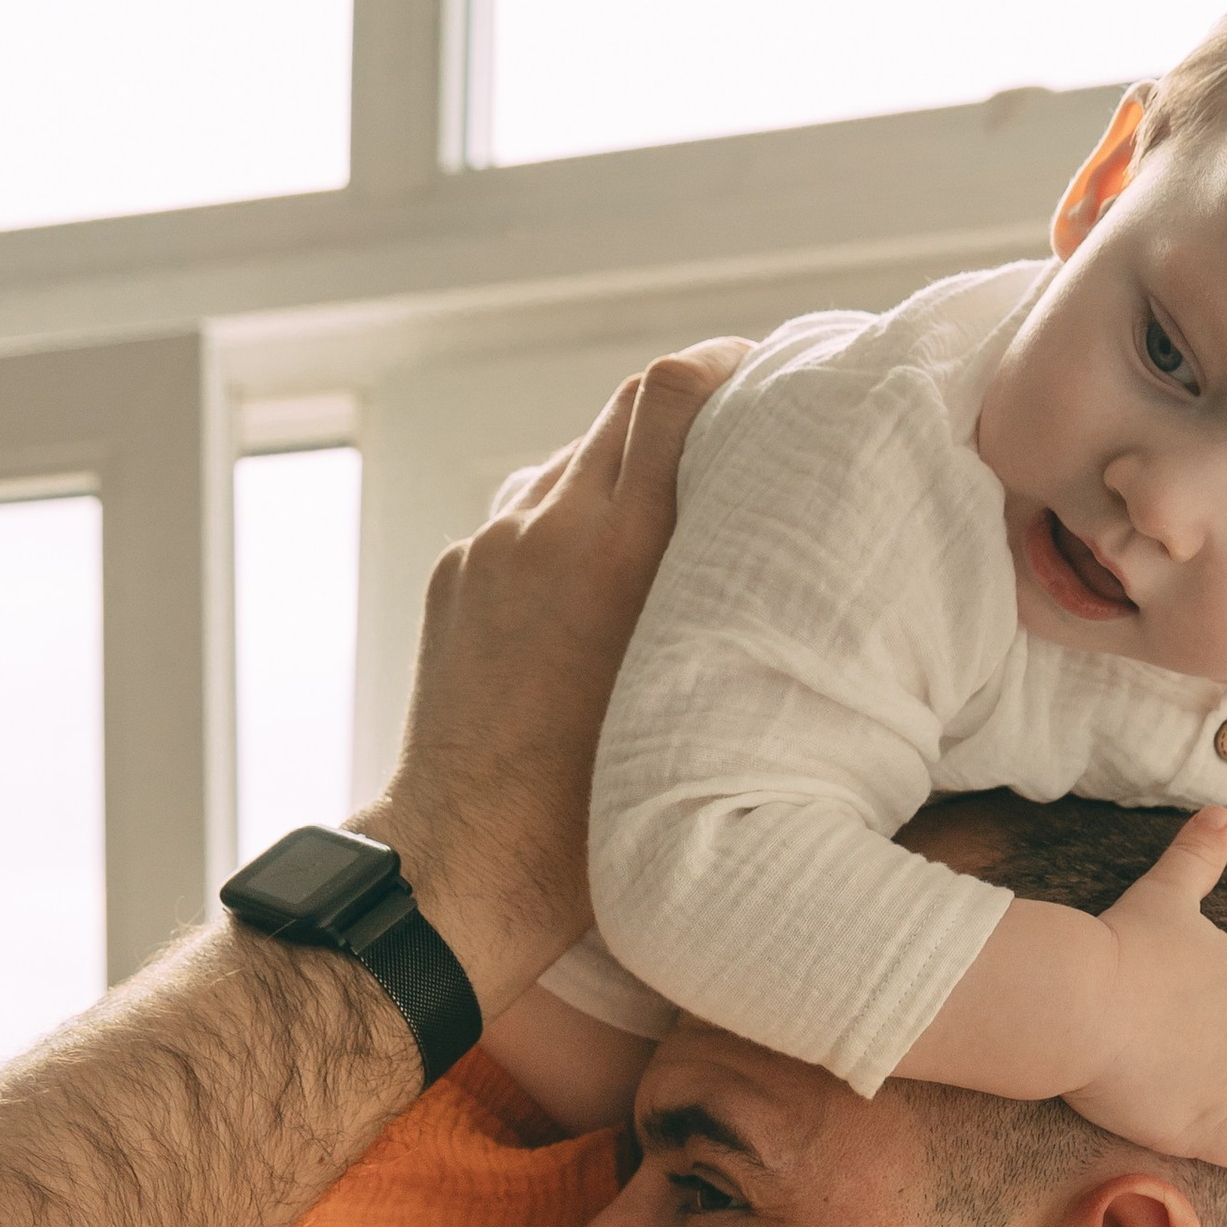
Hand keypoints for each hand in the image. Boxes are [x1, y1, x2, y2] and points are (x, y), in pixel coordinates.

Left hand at [365, 343, 748, 1017]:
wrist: (466, 861)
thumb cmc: (593, 813)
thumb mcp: (691, 693)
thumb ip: (721, 594)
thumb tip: (769, 539)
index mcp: (614, 547)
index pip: (671, 390)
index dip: (725, 365)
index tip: (769, 377)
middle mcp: (545, 525)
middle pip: (626, 409)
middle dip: (687, 413)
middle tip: (741, 441)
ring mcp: (492, 546)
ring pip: (575, 465)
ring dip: (625, 480)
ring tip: (671, 534)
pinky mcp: (457, 574)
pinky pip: (527, 520)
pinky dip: (571, 531)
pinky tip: (600, 594)